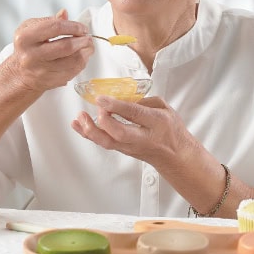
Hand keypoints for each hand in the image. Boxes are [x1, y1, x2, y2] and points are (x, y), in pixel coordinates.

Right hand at [0, 9, 93, 95]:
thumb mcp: (31, 28)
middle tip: (88, 37)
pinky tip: (82, 57)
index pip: (56, 27)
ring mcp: (41, 71)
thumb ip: (49, 20)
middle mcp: (31, 56)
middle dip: (82, 40)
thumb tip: (64, 13)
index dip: (74, 26)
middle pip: (66, 46)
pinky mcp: (50, 82)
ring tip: (88, 46)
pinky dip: (82, 63)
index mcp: (25, 38)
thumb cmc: (27, 47)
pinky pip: (73, 72)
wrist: (20, 73)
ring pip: (73, 61)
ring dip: (86, 52)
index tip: (82, 27)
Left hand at [70, 95, 199, 168]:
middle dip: (103, 120)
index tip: (102, 98)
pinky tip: (79, 125)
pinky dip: (89, 134)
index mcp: (157, 123)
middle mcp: (143, 137)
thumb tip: (123, 97)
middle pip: (119, 133)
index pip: (135, 114)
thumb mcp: (165, 108)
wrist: (174, 156)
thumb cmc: (171, 130)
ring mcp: (131, 147)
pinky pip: (104, 143)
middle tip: (97, 107)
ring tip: (80, 116)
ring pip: (108, 142)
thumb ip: (145, 101)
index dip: (116, 106)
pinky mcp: (123, 151)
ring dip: (91, 130)